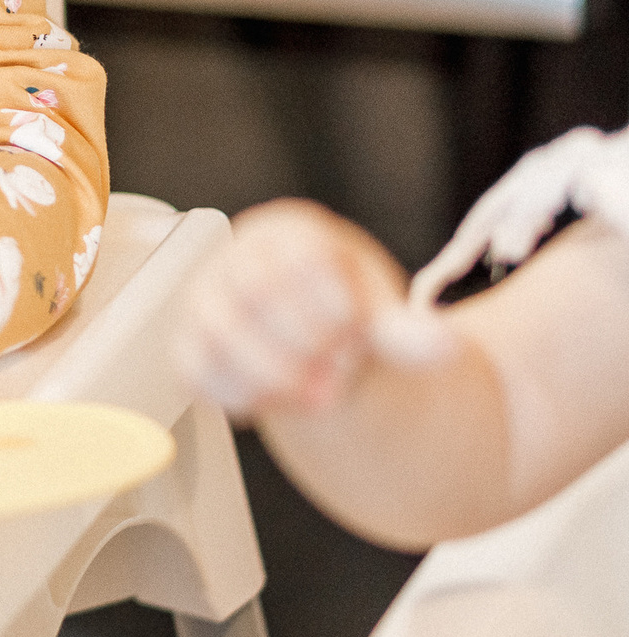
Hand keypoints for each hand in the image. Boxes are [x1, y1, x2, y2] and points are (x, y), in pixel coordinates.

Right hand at [174, 199, 448, 419]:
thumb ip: (411, 334)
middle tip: (339, 375)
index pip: (297, 253)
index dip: (327, 300)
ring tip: (314, 397)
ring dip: (269, 373)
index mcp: (290, 233)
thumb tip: (446, 345)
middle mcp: (237, 258)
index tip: (354, 329)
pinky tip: (274, 403)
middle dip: (301, 343)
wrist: (310, 340)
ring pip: (216, 332)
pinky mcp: (190, 344)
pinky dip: (235, 393)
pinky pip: (194, 368)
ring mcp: (206, 301)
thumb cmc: (345, 315)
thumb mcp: (384, 320)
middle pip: (251, 291)